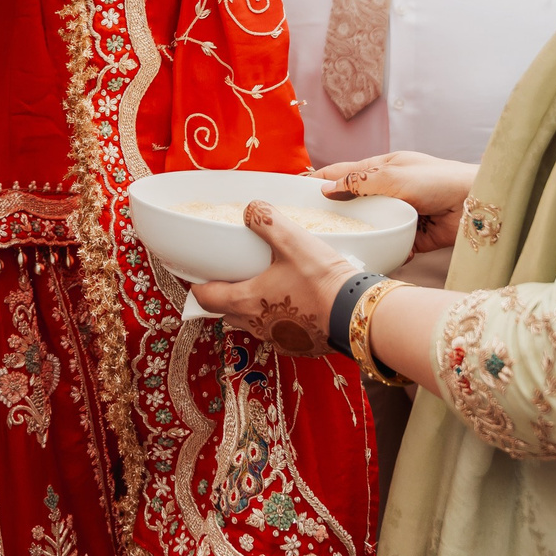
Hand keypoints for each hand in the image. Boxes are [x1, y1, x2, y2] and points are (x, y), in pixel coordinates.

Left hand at [189, 200, 361, 355]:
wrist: (356, 312)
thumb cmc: (322, 280)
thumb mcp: (292, 241)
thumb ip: (266, 221)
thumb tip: (251, 209)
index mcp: (247, 302)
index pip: (207, 299)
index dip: (199, 287)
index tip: (199, 278)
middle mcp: (258, 326)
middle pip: (227, 313)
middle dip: (225, 296)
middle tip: (232, 277)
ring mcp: (279, 339)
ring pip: (253, 324)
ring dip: (252, 309)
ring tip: (264, 287)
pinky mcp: (299, 346)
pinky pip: (278, 332)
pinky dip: (277, 319)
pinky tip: (292, 302)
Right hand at [316, 152, 478, 254]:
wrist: (476, 204)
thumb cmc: (438, 180)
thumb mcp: (393, 176)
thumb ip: (360, 182)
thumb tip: (327, 187)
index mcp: (384, 169)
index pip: (344, 172)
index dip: (321, 179)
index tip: (295, 187)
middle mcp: (390, 191)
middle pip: (354, 201)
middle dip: (334, 210)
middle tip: (306, 222)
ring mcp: (400, 213)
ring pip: (370, 225)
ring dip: (356, 232)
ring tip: (328, 244)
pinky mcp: (412, 237)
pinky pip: (389, 244)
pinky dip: (379, 250)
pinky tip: (363, 257)